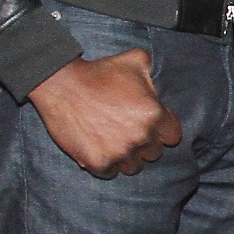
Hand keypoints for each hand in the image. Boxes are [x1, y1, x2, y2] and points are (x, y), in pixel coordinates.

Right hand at [29, 49, 182, 177]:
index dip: (162, 132)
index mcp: (154, 114)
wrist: (61, 84)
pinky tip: (100, 150)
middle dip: (144, 144)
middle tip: (128, 133)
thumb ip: (154, 71)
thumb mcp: (135, 60)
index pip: (172, 136)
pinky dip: (106, 165)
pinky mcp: (98, 162)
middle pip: (153, 153)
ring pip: (133, 167)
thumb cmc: (99, 72)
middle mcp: (140, 137)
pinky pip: (111, 173)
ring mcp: (119, 152)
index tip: (150, 127)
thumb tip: (159, 79)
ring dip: (127, 158)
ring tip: (114, 143)